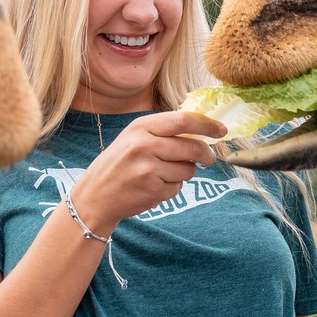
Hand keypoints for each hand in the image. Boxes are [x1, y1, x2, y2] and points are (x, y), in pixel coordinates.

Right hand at [71, 111, 224, 231]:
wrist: (95, 195)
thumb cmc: (119, 164)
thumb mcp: (134, 138)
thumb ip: (164, 132)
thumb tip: (202, 132)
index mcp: (141, 127)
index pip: (183, 120)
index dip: (207, 125)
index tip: (221, 130)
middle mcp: (144, 145)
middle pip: (192, 147)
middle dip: (206, 154)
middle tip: (209, 158)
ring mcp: (148, 169)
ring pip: (188, 170)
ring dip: (184, 173)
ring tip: (164, 173)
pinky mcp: (153, 190)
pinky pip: (178, 188)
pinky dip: (172, 188)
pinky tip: (154, 186)